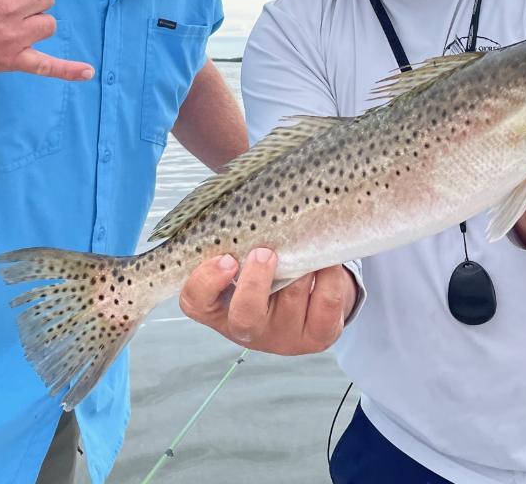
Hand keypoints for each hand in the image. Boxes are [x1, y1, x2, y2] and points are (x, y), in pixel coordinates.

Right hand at [178, 249, 355, 355]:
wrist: (308, 300)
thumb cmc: (267, 270)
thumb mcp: (243, 256)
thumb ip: (234, 236)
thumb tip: (232, 188)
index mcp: (220, 308)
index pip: (196, 301)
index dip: (207, 281)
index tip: (226, 257)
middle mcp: (248, 328)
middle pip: (245, 316)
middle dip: (256, 282)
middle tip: (265, 252)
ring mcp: (284, 336)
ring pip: (292, 298)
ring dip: (301, 265)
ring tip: (304, 245)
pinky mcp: (318, 337)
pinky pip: (327, 304)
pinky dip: (329, 276)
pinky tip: (326, 262)